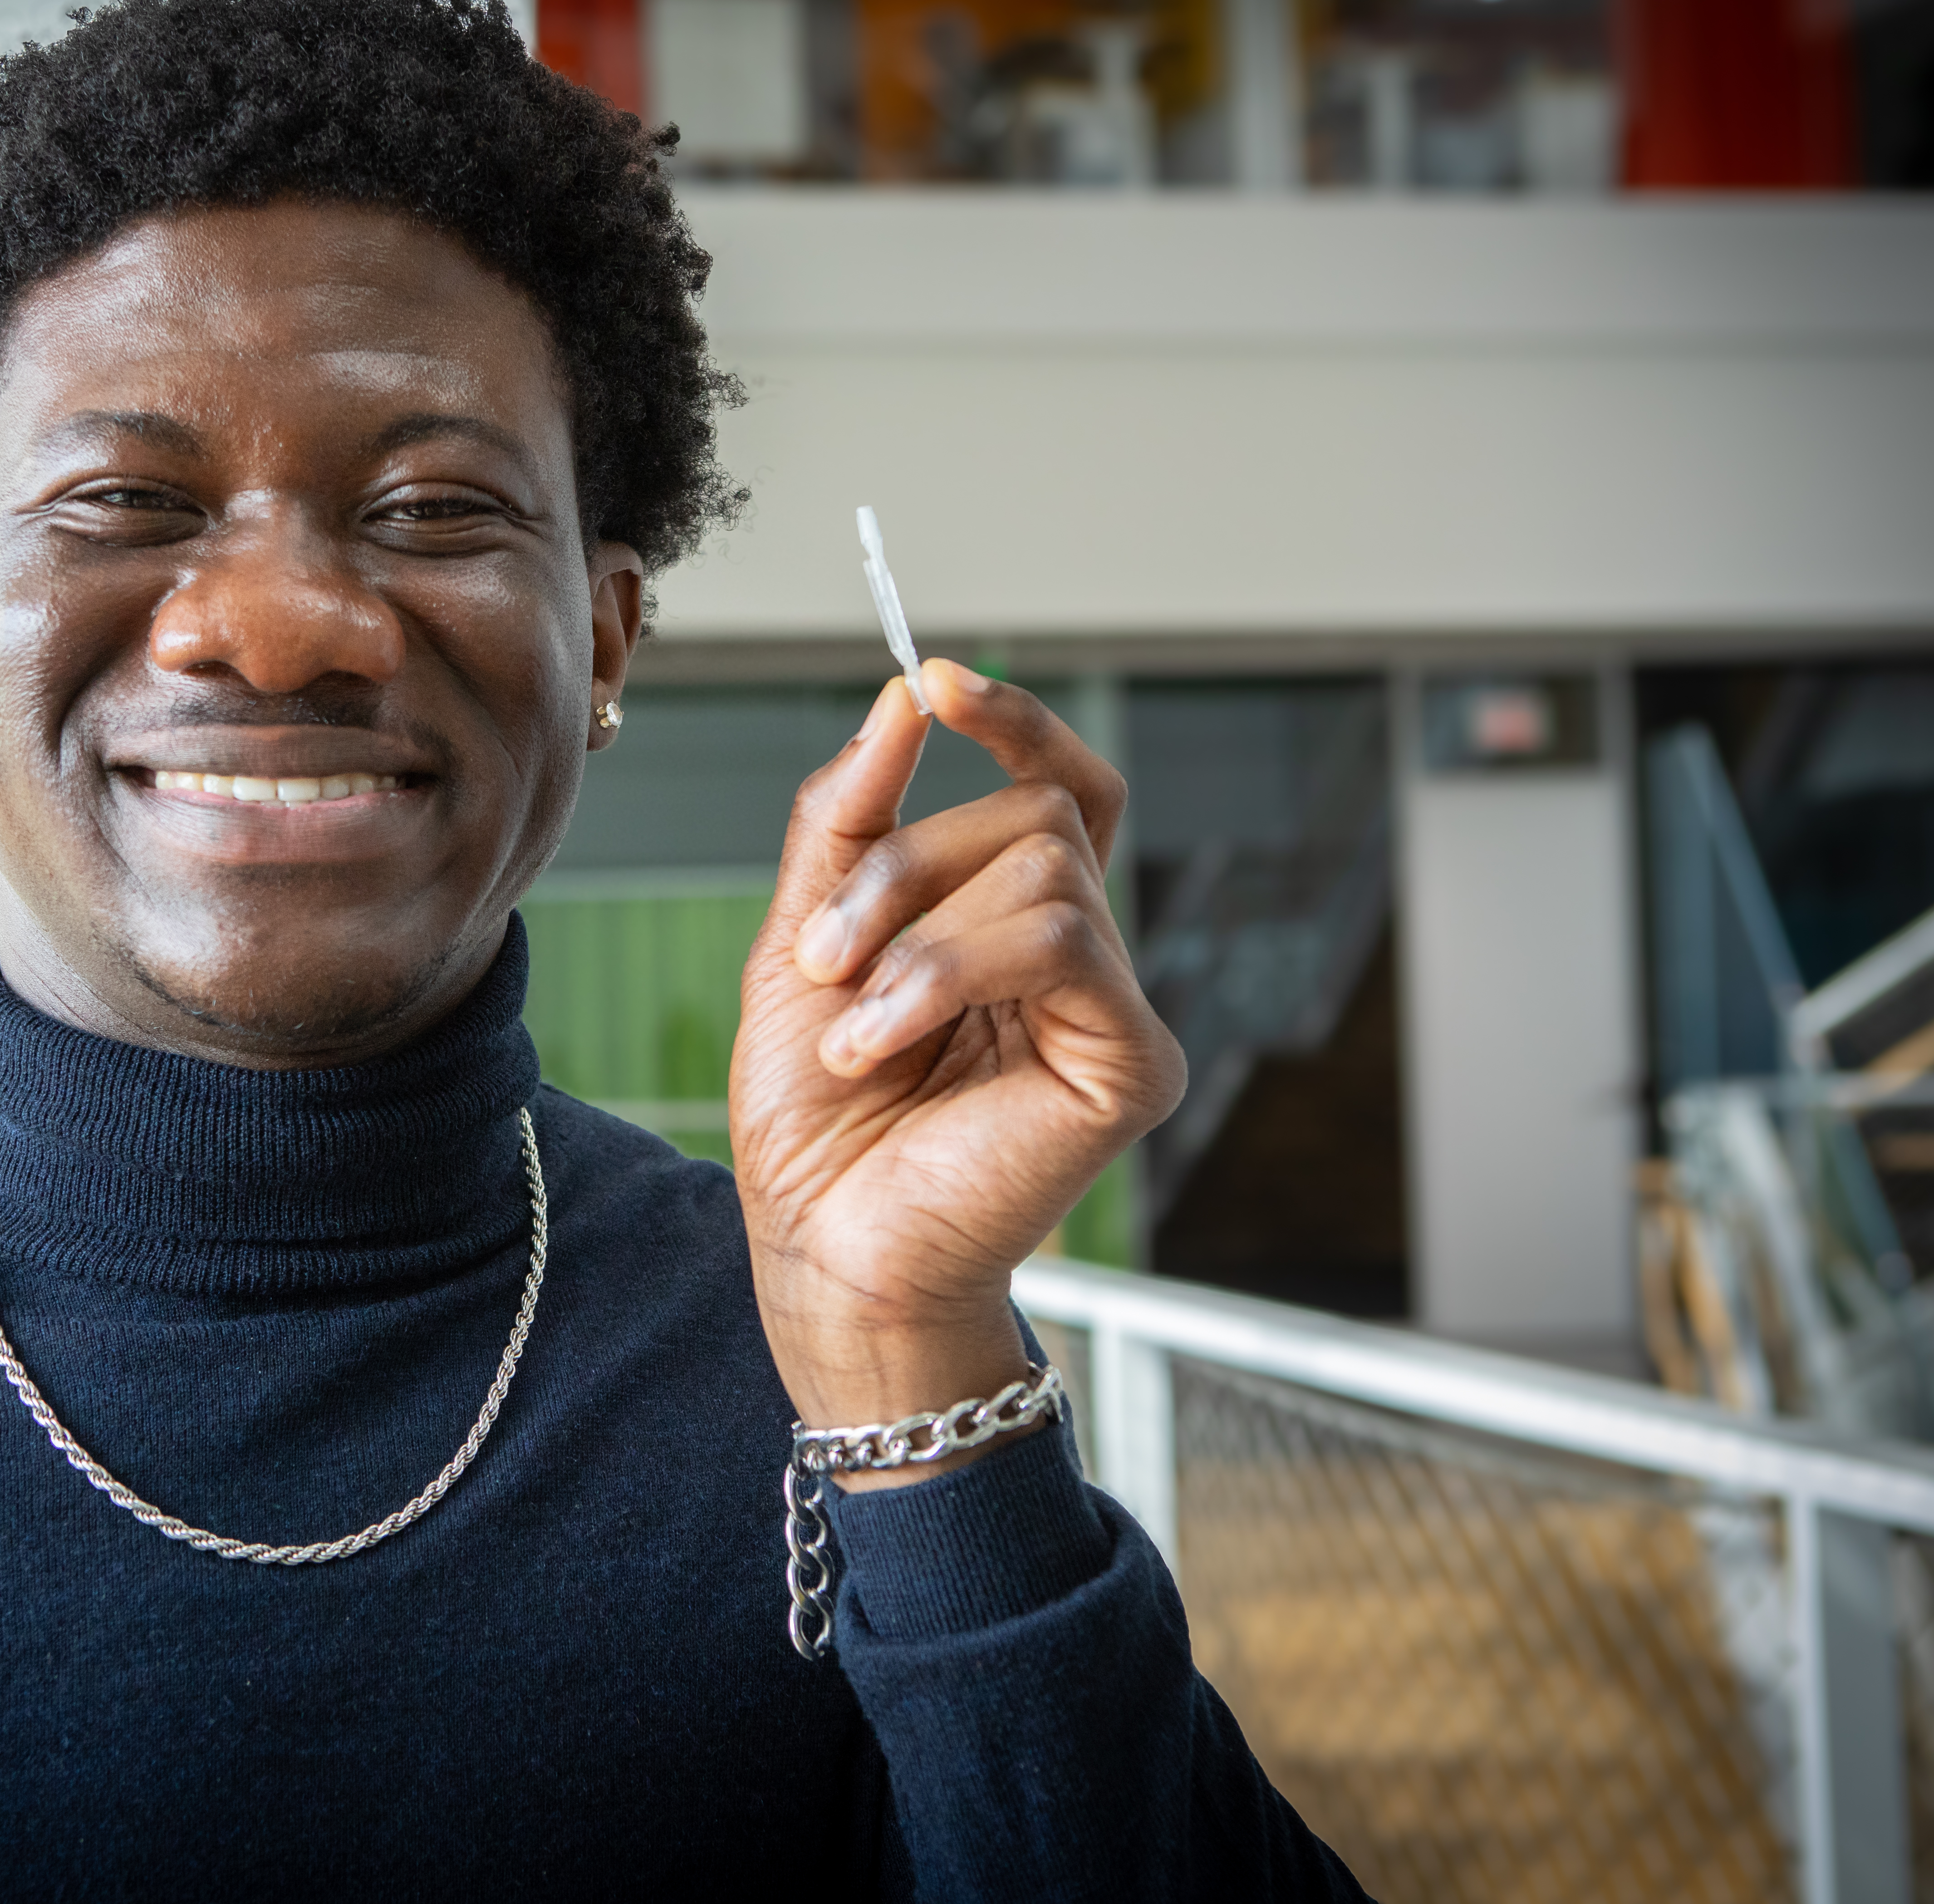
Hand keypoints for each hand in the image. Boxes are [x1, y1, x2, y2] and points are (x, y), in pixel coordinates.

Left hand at [729, 662, 1185, 1488]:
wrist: (819, 1249)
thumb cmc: (815, 1121)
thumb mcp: (802, 940)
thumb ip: (851, 820)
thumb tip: (903, 697)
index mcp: (1010, 928)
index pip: (1059, 787)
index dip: (1015, 721)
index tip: (938, 683)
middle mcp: (1079, 959)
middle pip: (1034, 815)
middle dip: (903, 866)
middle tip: (823, 959)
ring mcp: (1112, 1009)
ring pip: (1047, 868)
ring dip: (914, 934)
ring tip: (851, 1028)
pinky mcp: (1131, 1062)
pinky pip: (1062, 941)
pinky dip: (947, 973)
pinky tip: (882, 1042)